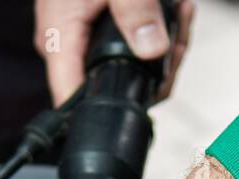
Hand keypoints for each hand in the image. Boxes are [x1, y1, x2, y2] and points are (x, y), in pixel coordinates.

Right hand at [34, 0, 195, 104]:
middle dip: (159, 64)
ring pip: (135, 67)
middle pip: (117, 84)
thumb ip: (136, 10)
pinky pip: (136, 45)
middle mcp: (67, 44)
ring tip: (178, 11)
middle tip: (178, 31)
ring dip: (167, 43)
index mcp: (60, 36)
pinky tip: (172, 9)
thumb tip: (152, 49)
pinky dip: (161, 29)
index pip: (72, 98)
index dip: (108, 108)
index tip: (150, 92)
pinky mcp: (102, 30)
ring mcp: (84, 39)